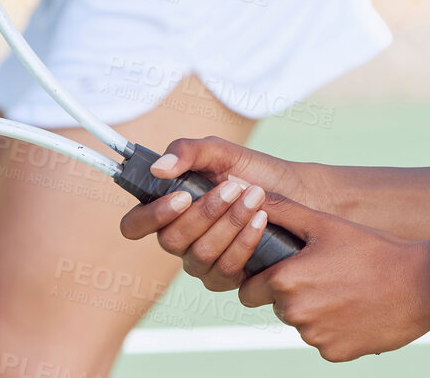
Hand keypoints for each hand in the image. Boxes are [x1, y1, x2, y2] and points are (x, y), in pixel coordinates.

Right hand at [118, 136, 329, 289]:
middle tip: (235, 187)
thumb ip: (188, 152)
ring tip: (254, 196)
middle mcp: (179, 240)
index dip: (150, 216)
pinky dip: (245, 242)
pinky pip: (226, 271)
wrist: (295, 192)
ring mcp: (201, 262)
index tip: (182, 196)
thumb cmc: (252, 171)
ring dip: (229, 224)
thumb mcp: (220, 152)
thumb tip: (159, 168)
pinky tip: (261, 220)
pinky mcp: (227, 278)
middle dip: (206, 213)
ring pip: (200, 256)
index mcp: (168, 209)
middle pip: (171, 240)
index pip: (134, 225)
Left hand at [235, 195, 429, 361]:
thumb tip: (249, 191)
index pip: (250, 289)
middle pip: (277, 306)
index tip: (284, 268)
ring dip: (313, 310)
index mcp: (285, 280)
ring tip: (344, 288)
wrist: (419, 285)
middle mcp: (295, 313)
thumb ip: (283, 211)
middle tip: (323, 274)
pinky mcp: (335, 354)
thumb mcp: (325, 224)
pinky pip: (323, 340)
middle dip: (290, 292)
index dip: (263, 278)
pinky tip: (355, 308)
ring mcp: (315, 337)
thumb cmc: (372, 249)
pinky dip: (334, 328)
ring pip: (301, 323)